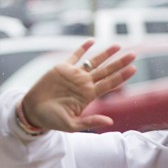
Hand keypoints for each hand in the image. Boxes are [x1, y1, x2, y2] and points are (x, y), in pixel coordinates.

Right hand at [20, 40, 136, 131]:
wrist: (33, 111)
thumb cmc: (52, 120)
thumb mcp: (72, 125)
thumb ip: (91, 121)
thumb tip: (110, 122)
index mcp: (88, 95)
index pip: (109, 84)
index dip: (121, 76)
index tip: (133, 69)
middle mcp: (84, 83)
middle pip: (106, 71)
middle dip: (119, 63)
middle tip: (134, 55)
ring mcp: (74, 75)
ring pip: (94, 61)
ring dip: (106, 54)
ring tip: (118, 45)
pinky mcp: (62, 68)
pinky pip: (75, 55)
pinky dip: (83, 48)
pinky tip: (92, 41)